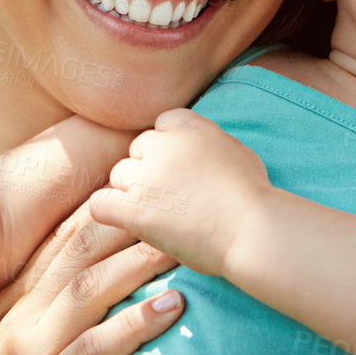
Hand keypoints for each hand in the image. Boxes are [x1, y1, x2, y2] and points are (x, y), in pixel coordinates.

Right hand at [0, 205, 186, 354]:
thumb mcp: (20, 351)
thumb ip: (54, 313)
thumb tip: (109, 278)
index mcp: (12, 299)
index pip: (63, 236)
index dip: (108, 206)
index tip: (153, 184)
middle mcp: (15, 316)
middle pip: (79, 251)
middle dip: (133, 222)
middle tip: (184, 202)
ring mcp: (25, 354)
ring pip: (89, 290)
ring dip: (142, 263)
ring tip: (188, 246)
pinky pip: (94, 350)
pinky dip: (135, 325)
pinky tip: (173, 307)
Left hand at [87, 109, 270, 275]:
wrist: (255, 230)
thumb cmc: (254, 198)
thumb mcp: (235, 151)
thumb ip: (207, 142)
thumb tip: (196, 146)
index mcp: (190, 127)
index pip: (161, 124)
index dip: (167, 147)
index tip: (180, 168)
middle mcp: (164, 146)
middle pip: (137, 149)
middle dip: (148, 169)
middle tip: (168, 196)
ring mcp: (147, 177)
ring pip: (118, 175)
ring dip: (132, 191)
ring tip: (156, 213)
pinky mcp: (136, 210)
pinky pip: (100, 204)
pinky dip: (109, 211)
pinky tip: (126, 221)